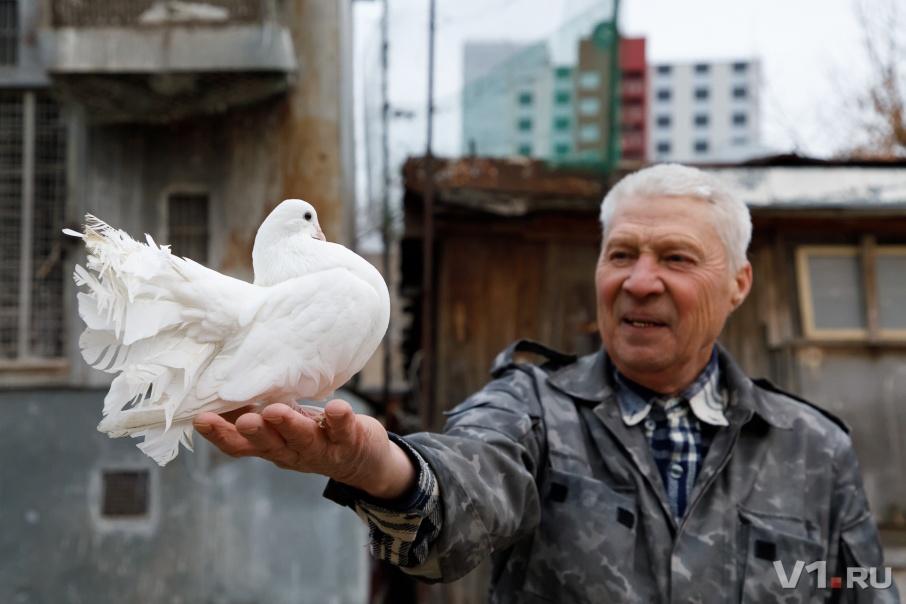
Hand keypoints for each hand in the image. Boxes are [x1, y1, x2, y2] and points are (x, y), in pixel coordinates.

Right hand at [193, 399, 415, 499]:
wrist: (363, 462)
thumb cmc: (313, 435)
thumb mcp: (282, 429)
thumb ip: (255, 416)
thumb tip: (219, 392)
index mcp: (272, 448)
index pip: (241, 447)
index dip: (220, 435)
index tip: (200, 418)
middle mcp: (293, 452)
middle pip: (270, 445)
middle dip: (255, 432)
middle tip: (244, 420)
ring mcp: (322, 449)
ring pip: (304, 439)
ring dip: (290, 426)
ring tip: (276, 411)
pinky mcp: (350, 440)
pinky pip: (344, 429)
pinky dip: (339, 418)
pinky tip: (336, 406)